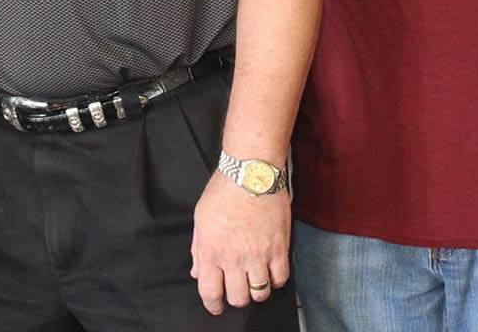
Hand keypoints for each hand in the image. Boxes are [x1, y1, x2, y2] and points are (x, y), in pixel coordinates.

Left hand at [190, 171, 289, 314]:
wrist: (251, 171)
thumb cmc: (223, 190)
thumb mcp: (201, 218)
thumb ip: (198, 248)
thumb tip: (197, 272)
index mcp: (211, 250)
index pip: (210, 293)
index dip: (213, 305)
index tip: (217, 306)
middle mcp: (233, 258)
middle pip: (237, 298)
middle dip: (236, 298)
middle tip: (238, 289)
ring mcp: (257, 255)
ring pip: (260, 293)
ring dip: (257, 290)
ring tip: (255, 279)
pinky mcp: (279, 248)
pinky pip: (280, 278)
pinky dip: (276, 280)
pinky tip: (271, 270)